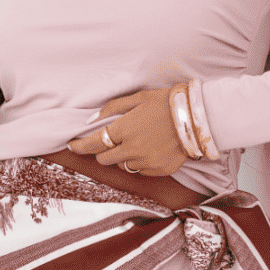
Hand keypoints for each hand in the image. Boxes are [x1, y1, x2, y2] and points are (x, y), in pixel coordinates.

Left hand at [67, 87, 186, 175]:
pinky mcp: (158, 170)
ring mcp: (146, 162)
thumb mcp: (138, 98)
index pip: (93, 143)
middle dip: (102, 151)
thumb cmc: (166, 103)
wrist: (197, 117)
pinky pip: (140, 170)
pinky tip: (149, 149)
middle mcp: (132, 149)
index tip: (72, 146)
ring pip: (122, 166)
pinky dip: (139, 162)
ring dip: (121, 157)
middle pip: (104, 159)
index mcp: (124, 129)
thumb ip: (112, 109)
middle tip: (110, 141)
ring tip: (135, 143)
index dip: (79, 146)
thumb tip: (90, 121)